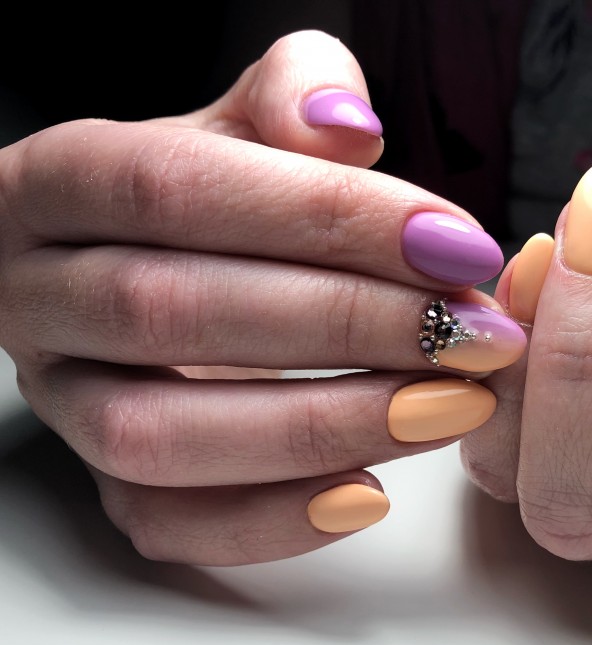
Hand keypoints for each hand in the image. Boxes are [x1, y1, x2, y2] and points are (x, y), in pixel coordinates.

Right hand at [0, 31, 525, 564]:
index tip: (454, 244)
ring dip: (318, 428)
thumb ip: (293, 96)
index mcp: (60, 184)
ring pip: (158, 437)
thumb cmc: (216, 195)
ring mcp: (63, 403)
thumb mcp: (248, 121)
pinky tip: (372, 492)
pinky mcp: (105, 482)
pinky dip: (272, 521)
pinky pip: (166, 525)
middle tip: (471, 335)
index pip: (174, 188)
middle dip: (343, 326)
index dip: (324, 216)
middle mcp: (37, 297)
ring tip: (448, 407)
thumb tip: (345, 124)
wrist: (164, 265)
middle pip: (170, 313)